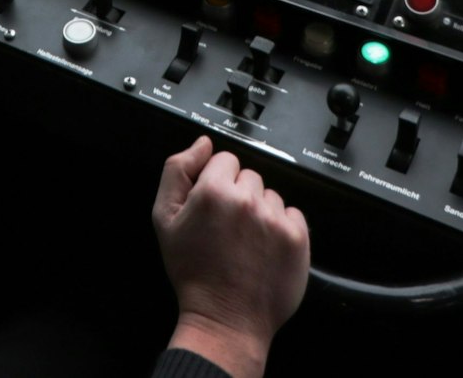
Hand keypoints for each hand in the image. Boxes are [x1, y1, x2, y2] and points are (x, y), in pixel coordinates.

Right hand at [153, 137, 309, 377]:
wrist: (225, 319)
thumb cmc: (193, 273)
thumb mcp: (165, 219)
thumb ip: (177, 171)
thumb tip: (202, 144)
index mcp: (213, 191)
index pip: (225, 159)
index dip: (217, 182)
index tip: (214, 206)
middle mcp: (247, 200)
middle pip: (249, 176)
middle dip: (239, 195)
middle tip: (227, 228)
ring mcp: (275, 219)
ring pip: (271, 195)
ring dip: (261, 212)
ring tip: (245, 242)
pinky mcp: (297, 238)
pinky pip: (293, 214)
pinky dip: (281, 227)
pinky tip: (264, 248)